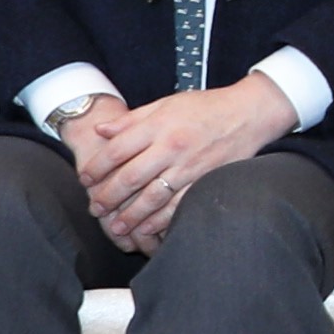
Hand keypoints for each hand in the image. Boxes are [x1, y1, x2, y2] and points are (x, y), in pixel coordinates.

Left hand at [69, 75, 297, 254]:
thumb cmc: (205, 107)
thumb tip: (102, 131)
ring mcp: (189, 167)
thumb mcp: (166, 103)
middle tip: (95, 207)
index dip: (97, 166)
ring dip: (130, 215)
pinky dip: (160, 221)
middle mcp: (171, 146)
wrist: (248, 113)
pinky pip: (178, 206)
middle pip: (130, 176)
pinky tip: (146, 229)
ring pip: (152, 197)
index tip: (86, 178)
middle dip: (108, 196)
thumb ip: (132, 120)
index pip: (117, 149)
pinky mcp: (204, 181)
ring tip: (115, 226)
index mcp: (158, 125)